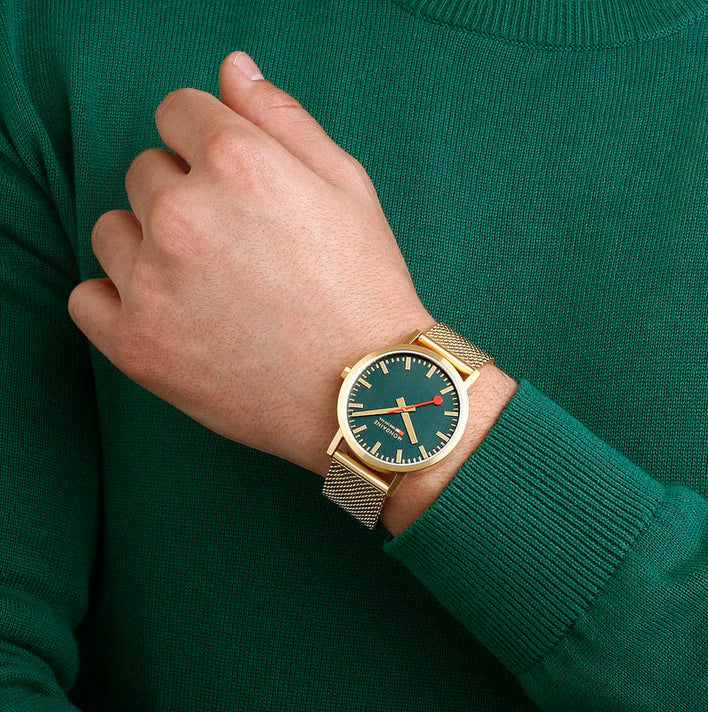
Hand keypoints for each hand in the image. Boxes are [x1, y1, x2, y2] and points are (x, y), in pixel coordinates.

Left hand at [68, 51, 434, 475]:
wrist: (366, 392)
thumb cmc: (365, 290)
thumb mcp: (348, 188)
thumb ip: (282, 119)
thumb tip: (230, 69)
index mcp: (237, 162)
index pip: (178, 112)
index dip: (210, 146)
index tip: (238, 188)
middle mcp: (183, 213)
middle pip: (146, 171)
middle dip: (186, 196)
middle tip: (238, 250)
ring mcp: (151, 282)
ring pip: (112, 231)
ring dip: (150, 247)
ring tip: (209, 288)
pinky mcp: (135, 343)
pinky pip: (87, 297)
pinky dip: (118, 302)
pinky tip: (169, 316)